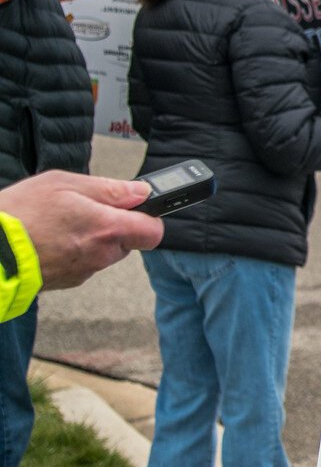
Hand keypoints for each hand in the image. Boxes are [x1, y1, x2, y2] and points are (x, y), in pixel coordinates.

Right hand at [0, 172, 160, 289]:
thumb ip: (108, 189)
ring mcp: (83, 271)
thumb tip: (139, 192)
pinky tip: (50, 239)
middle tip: (85, 209)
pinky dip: (73, 251)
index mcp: (108, 230)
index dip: (148, 218)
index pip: (154, 232)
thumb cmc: (20, 215)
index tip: (135, 207)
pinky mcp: (66, 282)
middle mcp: (100, 255)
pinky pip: (82, 263)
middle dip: (114, 226)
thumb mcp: (64, 185)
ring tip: (60, 223)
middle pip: (127, 241)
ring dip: (91, 238)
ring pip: (103, 252)